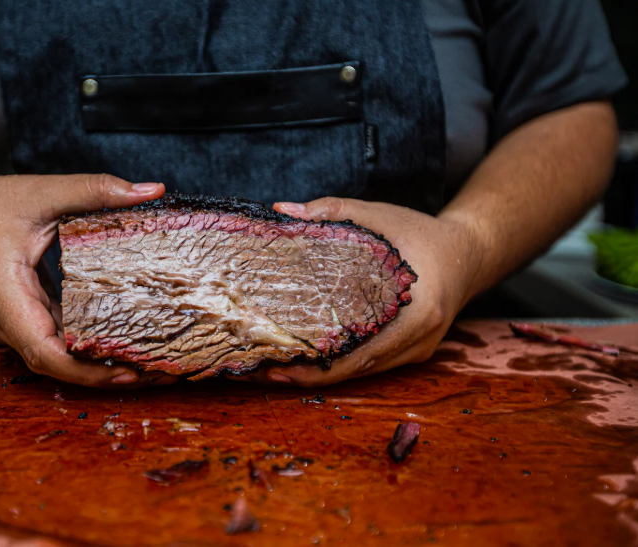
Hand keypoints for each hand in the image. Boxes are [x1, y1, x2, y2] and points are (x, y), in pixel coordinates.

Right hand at [0, 173, 175, 387]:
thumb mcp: (44, 190)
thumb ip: (96, 188)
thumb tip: (154, 189)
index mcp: (4, 289)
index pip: (41, 348)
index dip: (82, 369)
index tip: (123, 371)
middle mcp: (2, 316)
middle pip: (52, 362)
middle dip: (99, 375)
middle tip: (152, 374)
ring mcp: (9, 322)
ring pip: (53, 357)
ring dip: (94, 365)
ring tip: (146, 366)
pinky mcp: (20, 318)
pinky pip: (52, 341)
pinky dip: (84, 347)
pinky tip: (119, 343)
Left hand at [230, 197, 482, 386]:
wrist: (469, 252)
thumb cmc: (424, 234)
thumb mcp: (381, 216)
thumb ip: (334, 211)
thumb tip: (281, 212)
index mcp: (418, 313)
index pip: (361, 353)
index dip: (319, 367)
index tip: (281, 368)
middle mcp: (419, 340)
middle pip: (357, 369)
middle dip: (309, 375)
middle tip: (263, 372)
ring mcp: (418, 350)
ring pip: (363, 370)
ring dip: (320, 373)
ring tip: (275, 370)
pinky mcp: (412, 350)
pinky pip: (371, 362)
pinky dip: (339, 363)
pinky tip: (306, 359)